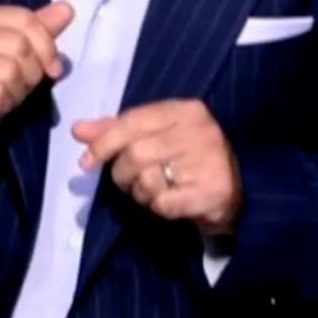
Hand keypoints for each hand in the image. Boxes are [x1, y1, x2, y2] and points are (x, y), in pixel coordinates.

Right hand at [0, 1, 73, 169]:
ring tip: (3, 98)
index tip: (53, 69)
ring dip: (16, 91)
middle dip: (31, 72)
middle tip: (20, 88)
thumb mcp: (16, 59)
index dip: (46, 45)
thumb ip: (37, 32)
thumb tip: (66, 9)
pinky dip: (2, 105)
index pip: (21, 18)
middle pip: (18, 44)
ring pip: (8, 70)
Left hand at [73, 99, 241, 235]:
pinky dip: (159, 207)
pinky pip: (163, 203)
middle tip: (129, 182)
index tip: (86, 163)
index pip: (132, 121)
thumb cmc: (189, 160)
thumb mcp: (156, 136)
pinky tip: (172, 202)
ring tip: (155, 190)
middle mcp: (200, 130)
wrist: (238, 192)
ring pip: (147, 180)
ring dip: (141, 193)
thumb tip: (79, 130)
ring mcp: (210, 160)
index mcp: (185, 110)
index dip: (103, 143)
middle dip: (122, 174)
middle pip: (135, 154)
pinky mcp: (214, 190)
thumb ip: (118, 130)